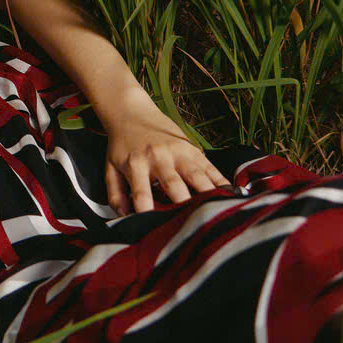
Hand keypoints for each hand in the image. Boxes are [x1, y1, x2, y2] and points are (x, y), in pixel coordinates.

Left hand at [103, 101, 230, 215]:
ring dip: (208, 195)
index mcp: (136, 164)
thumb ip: (115, 194)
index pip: (141, 193)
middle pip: (174, 185)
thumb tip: (124, 218)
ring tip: (217, 214)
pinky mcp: (194, 149)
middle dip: (184, 206)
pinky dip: (222, 182)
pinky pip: (211, 168)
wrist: (132, 114)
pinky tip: (232, 196)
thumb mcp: (110, 168)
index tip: (154, 229)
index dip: (147, 212)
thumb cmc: (122, 147)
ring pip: (197, 176)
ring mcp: (179, 152)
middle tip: (192, 227)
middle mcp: (159, 158)